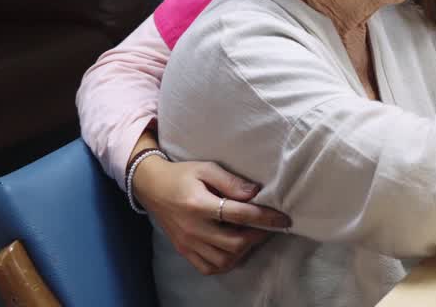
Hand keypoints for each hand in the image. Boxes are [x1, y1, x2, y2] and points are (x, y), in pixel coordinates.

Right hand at [133, 155, 290, 274]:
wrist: (151, 187)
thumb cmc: (182, 175)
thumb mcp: (206, 168)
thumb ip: (231, 181)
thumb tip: (255, 193)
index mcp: (199, 205)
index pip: (240, 215)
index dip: (266, 218)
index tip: (284, 219)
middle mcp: (193, 229)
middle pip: (234, 243)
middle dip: (258, 236)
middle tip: (268, 227)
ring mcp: (187, 243)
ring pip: (223, 260)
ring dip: (243, 251)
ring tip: (251, 236)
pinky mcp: (183, 251)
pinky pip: (208, 268)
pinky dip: (225, 263)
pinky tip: (234, 250)